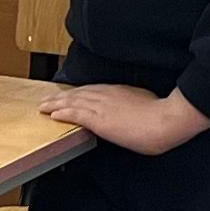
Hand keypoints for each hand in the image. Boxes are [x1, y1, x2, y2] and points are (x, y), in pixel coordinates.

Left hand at [39, 83, 209, 154]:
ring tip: (43, 106)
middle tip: (48, 99)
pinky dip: (62, 112)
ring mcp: (102, 106)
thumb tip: (134, 109)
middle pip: (79, 93)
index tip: (69, 95)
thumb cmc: (163, 117)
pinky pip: (75, 113)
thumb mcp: (148, 104)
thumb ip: (136, 105)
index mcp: (120, 91)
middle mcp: (108, 95)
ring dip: (56, 103)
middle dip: (62, 96)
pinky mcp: (98, 119)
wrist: (166, 120)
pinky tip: (52, 114)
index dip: (78, 93)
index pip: (93, 90)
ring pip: (73, 101)